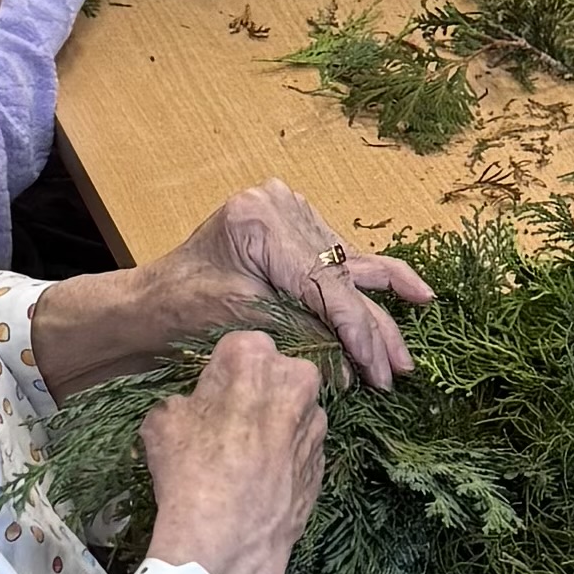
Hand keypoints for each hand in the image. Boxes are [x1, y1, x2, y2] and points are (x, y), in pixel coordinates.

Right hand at [135, 329, 328, 573]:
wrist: (227, 543)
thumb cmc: (190, 474)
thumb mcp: (162, 422)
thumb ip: (185, 401)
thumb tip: (194, 409)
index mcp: (255, 357)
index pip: (239, 348)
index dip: (220, 373)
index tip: (208, 398)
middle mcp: (297, 380)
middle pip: (274, 375)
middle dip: (255, 393)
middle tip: (226, 426)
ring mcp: (317, 423)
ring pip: (292, 411)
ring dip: (273, 425)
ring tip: (242, 460)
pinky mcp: (325, 461)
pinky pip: (300, 447)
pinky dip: (284, 457)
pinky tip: (260, 482)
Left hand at [175, 181, 435, 388]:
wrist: (148, 304)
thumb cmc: (182, 313)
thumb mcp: (247, 324)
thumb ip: (305, 335)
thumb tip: (357, 367)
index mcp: (260, 220)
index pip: (325, 283)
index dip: (358, 331)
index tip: (380, 369)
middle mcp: (279, 204)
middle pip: (340, 274)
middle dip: (372, 324)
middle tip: (401, 366)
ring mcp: (287, 208)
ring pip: (345, 261)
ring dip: (376, 300)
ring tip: (425, 310)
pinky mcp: (291, 222)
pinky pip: (334, 255)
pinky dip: (362, 280)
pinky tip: (404, 286)